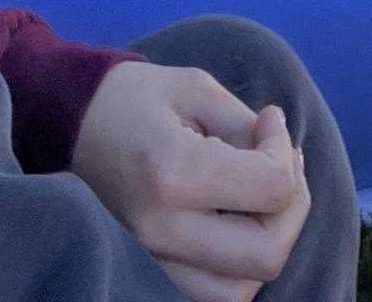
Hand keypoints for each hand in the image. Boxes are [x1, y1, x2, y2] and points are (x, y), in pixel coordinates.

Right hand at [71, 62, 310, 301]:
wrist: (78, 121)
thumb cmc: (141, 96)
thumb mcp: (199, 89)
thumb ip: (249, 127)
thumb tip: (288, 159)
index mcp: (172, 173)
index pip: (270, 189)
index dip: (286, 152)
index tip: (270, 120)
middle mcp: (163, 228)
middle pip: (266, 255)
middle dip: (292, 207)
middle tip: (281, 162)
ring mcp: (156, 256)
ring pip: (242, 290)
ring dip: (270, 242)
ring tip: (263, 194)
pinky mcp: (155, 267)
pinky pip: (216, 292)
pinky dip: (242, 265)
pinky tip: (242, 219)